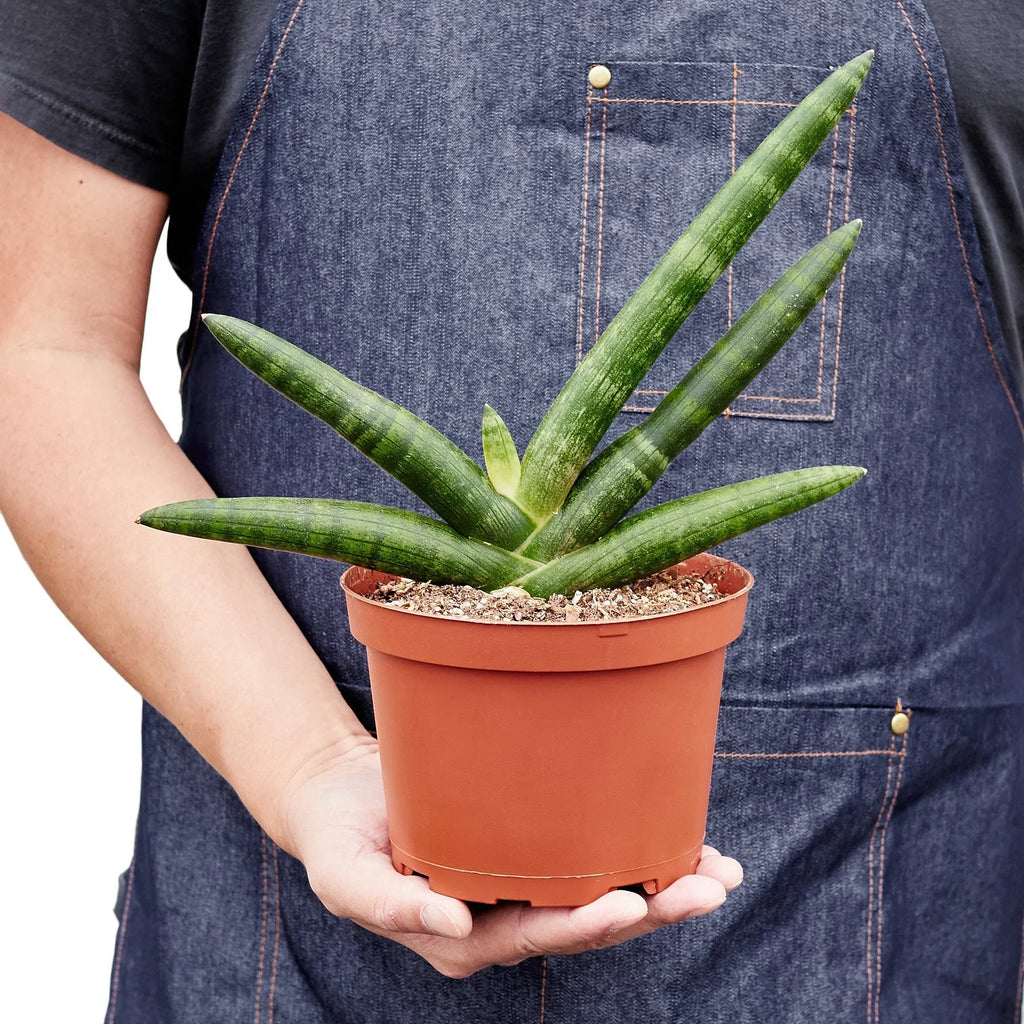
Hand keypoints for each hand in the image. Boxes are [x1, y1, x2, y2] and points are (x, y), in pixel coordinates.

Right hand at [282, 735, 742, 977]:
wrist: (343, 797)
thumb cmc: (340, 840)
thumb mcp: (346, 877)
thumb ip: (393, 904)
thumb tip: (455, 923)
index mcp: (466, 937)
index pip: (536, 936)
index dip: (584, 925)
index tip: (629, 904)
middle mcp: (505, 917)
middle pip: (587, 920)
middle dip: (652, 909)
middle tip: (708, 887)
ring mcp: (522, 883)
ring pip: (601, 892)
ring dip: (662, 885)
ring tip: (719, 870)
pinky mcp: (531, 846)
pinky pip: (589, 854)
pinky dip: (636, 847)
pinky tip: (680, 838)